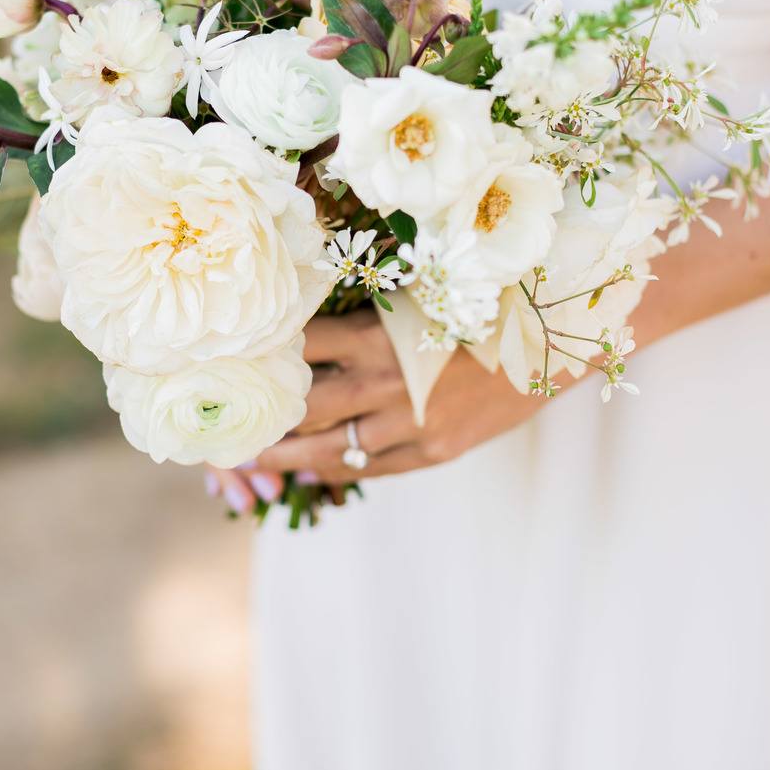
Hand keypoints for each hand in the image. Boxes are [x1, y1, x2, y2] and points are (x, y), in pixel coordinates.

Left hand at [203, 308, 538, 511]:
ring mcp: (409, 422)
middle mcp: (385, 382)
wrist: (548, 344)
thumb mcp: (417, 299)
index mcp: (376, 335)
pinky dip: (337, 469)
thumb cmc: (476, 308)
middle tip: (220, 429)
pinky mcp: (432, 450)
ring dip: (286, 457)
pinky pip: (371, 467)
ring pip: (328, 450)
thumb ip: (363, 316)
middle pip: (302, 410)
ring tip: (250, 460)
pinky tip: (310, 470)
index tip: (228, 365)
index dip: (261, 360)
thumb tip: (307, 327)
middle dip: (258, 423)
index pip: (299, 348)